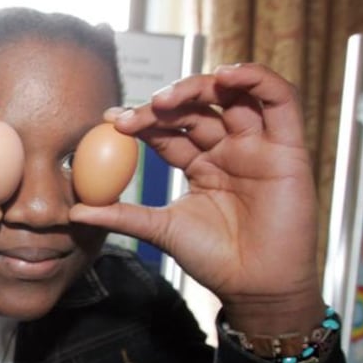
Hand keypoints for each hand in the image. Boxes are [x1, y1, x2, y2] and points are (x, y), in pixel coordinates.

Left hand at [70, 63, 323, 327]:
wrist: (255, 286)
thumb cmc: (214, 260)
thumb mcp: (160, 230)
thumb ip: (121, 215)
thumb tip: (73, 210)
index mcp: (199, 163)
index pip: (168, 130)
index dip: (142, 119)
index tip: (111, 119)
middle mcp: (228, 149)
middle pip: (196, 108)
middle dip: (164, 102)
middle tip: (136, 112)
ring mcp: (258, 145)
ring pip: (233, 95)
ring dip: (200, 85)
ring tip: (168, 97)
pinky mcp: (288, 146)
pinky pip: (280, 99)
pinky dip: (257, 79)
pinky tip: (227, 76)